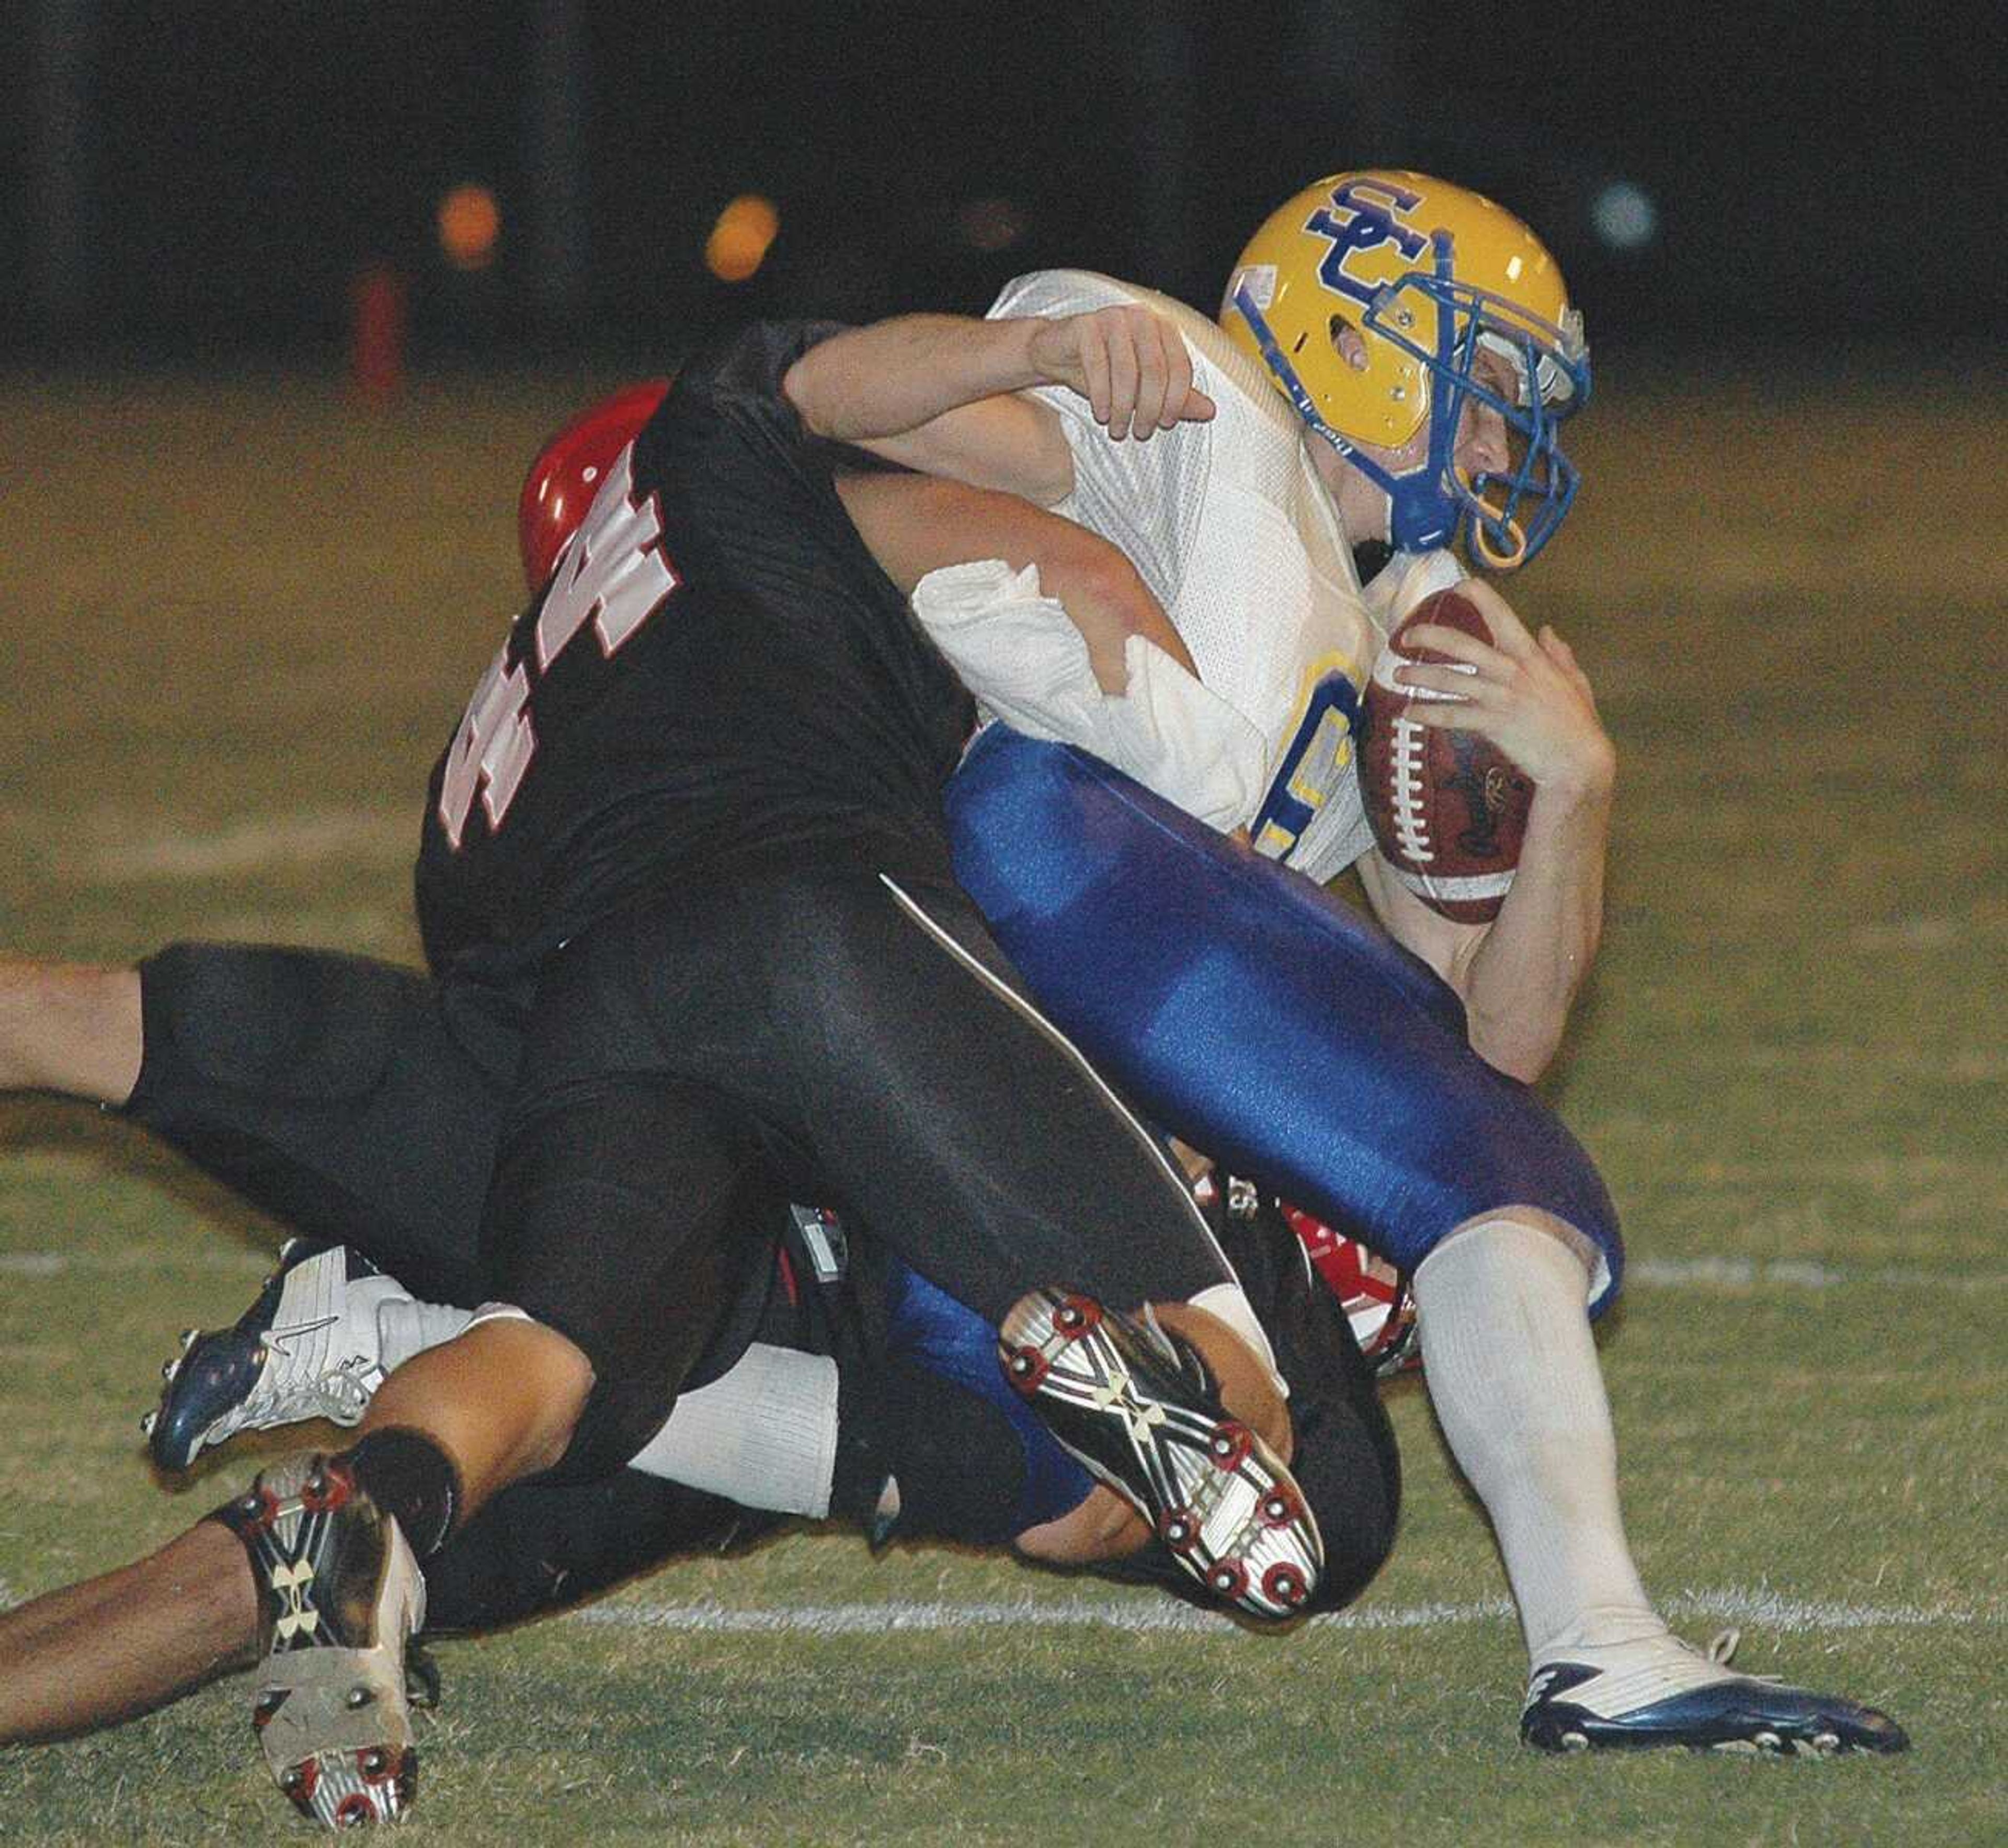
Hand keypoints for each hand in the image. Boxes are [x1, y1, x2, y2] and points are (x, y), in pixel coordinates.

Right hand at [1025, 306, 1215, 441]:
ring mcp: (1113, 318)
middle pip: (1155, 370)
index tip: (1165, 424)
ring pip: (1126, 371)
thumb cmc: (1104, 370)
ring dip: (1122, 408)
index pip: (1180, 366)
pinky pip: (1097, 365)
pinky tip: (1100, 414)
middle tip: (1140, 433)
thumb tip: (1211, 411)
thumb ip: (1176, 397)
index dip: (1176, 400)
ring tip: (1117, 429)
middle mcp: (1141, 318)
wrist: (1056, 354)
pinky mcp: (1085, 325)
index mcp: (1163, 328)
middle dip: (1148, 408)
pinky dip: (1100, 395)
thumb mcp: (1143, 388)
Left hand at [1392, 579, 1615, 796]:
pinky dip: (1427, 714)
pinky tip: (1408, 713)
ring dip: (1419, 676)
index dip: (1477, 596)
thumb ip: (1559, 653)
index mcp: (1530, 655)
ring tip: (1397, 675)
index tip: (1457, 588)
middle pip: (1462, 645)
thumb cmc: (1578, 721)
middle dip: (1430, 636)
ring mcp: (1499, 697)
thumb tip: (1547, 630)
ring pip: (1450, 680)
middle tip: (1406, 636)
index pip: (1501, 614)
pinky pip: (1451, 716)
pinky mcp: (1491, 724)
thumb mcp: (1574, 680)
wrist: (1577, 760)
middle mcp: (1511, 670)